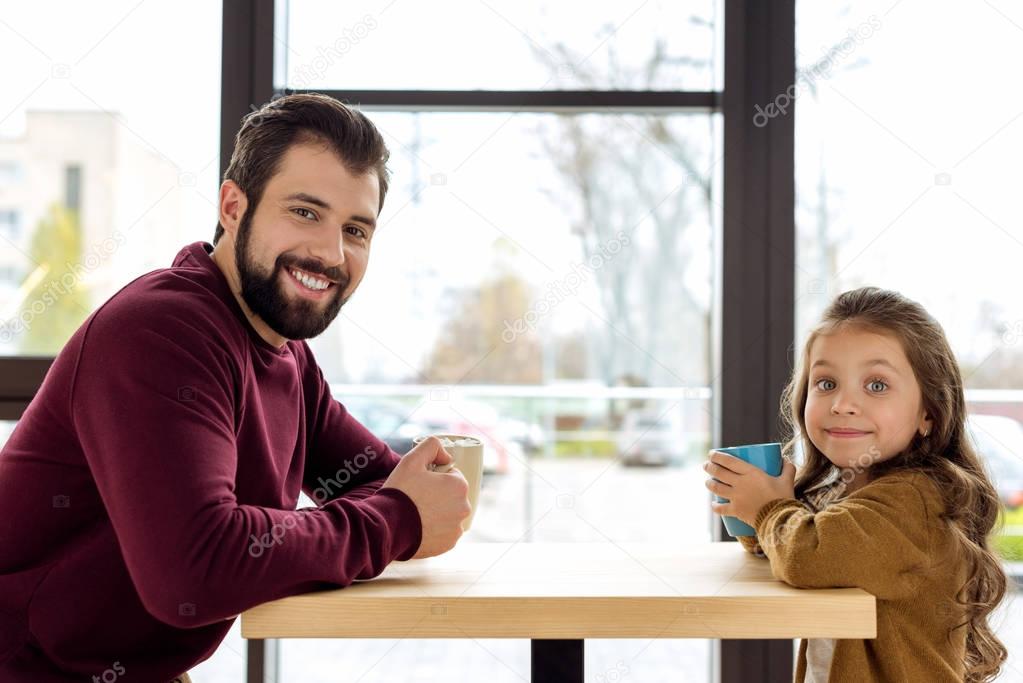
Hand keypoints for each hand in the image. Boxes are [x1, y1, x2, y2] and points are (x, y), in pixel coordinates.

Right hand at [381, 436, 469, 558]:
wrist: (388, 526)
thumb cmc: (401, 492)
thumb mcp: (412, 459)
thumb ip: (432, 446)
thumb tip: (446, 457)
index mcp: (459, 485)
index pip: (451, 476)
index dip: (435, 478)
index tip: (421, 484)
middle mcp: (464, 507)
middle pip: (452, 496)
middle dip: (438, 495)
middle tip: (416, 498)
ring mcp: (457, 528)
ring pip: (449, 514)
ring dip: (437, 513)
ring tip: (416, 514)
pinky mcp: (448, 544)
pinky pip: (444, 533)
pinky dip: (435, 530)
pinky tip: (419, 527)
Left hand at [704, 451, 795, 526]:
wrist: (780, 519)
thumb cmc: (783, 498)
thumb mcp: (787, 481)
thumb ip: (788, 469)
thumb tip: (786, 460)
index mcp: (751, 473)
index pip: (729, 461)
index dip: (717, 456)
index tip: (711, 454)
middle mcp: (740, 483)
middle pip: (719, 472)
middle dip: (709, 467)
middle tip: (706, 465)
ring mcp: (736, 497)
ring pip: (716, 488)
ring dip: (709, 484)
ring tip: (708, 482)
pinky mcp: (736, 511)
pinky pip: (721, 509)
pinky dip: (715, 507)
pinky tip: (713, 505)